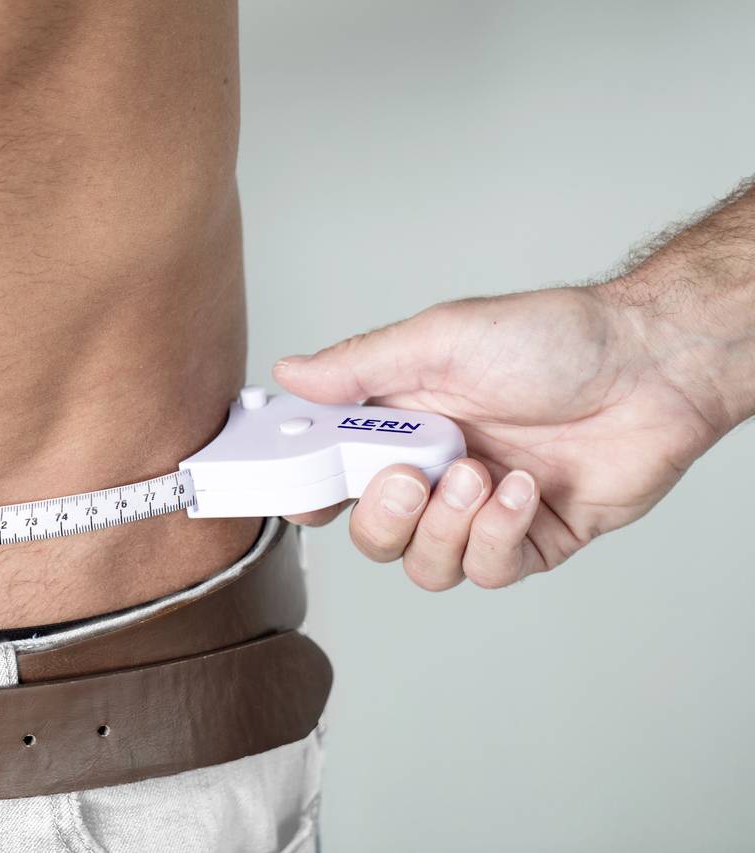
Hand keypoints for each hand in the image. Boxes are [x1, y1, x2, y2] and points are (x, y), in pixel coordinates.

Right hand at [273, 284, 739, 589]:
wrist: (652, 366)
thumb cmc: (555, 338)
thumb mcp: (441, 338)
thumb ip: (360, 365)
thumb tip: (292, 374)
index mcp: (400, 424)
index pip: (331, 476)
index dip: (309, 494)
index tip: (306, 492)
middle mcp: (434, 471)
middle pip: (372, 535)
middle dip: (384, 517)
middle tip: (409, 478)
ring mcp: (480, 510)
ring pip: (426, 565)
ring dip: (446, 527)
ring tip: (477, 474)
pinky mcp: (529, 540)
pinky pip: (489, 570)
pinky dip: (498, 534)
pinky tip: (521, 488)